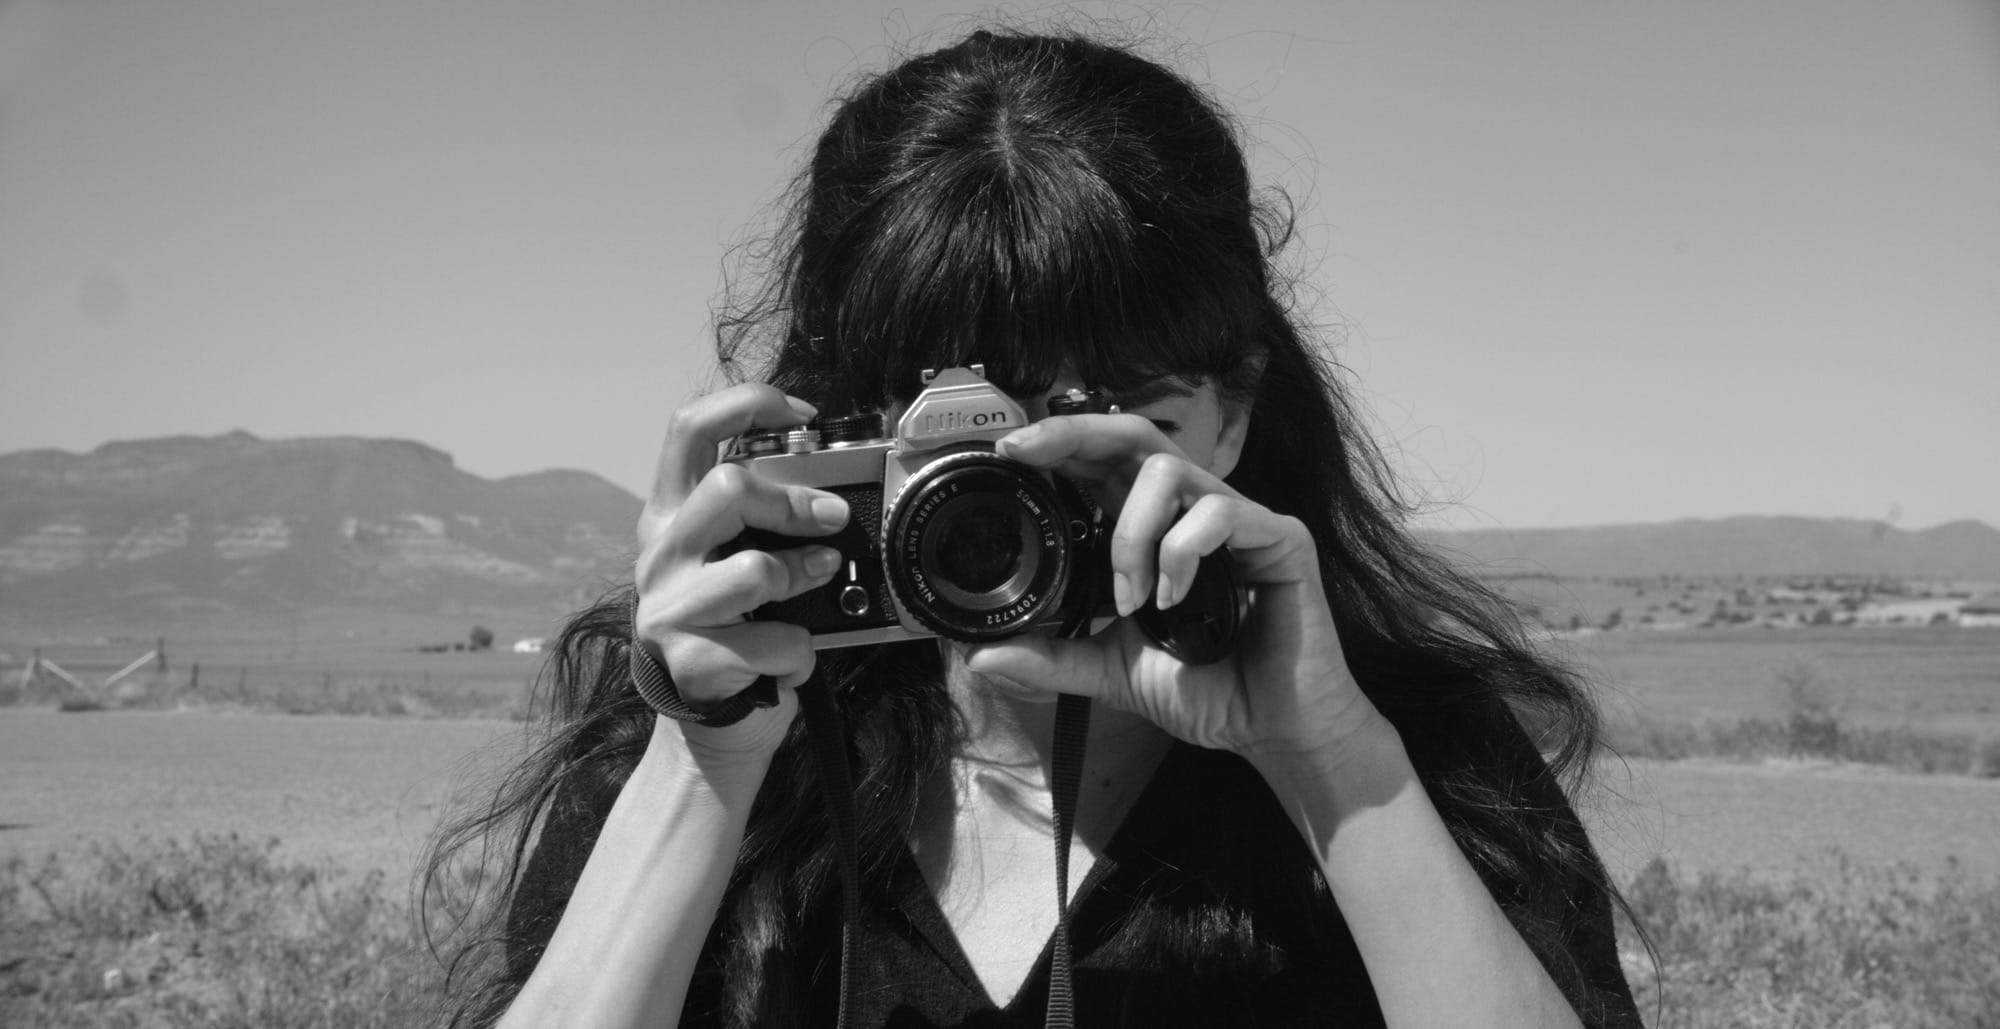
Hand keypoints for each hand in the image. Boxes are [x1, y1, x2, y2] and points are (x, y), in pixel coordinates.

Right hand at [635, 384, 849, 756]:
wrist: (710, 723)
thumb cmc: (736, 626)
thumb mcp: (736, 558)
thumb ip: (763, 519)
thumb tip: (835, 490)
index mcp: (671, 515)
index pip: (688, 430)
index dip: (747, 405)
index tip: (802, 414)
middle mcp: (661, 554)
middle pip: (727, 489)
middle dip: (796, 501)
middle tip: (834, 518)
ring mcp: (668, 608)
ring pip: (754, 569)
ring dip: (803, 576)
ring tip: (816, 583)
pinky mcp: (691, 661)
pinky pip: (774, 640)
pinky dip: (801, 651)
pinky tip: (790, 658)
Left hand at [964, 414, 1383, 759]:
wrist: (1271, 730)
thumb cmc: (1206, 689)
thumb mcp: (1110, 672)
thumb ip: (1050, 658)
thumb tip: (979, 657)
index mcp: (1151, 529)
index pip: (1102, 462)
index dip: (1056, 444)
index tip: (1005, 450)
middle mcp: (1190, 511)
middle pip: (1134, 434)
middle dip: (1074, 433)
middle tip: (1025, 451)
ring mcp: (1236, 518)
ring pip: (1168, 470)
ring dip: (1131, 533)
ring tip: (1131, 599)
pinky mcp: (1279, 536)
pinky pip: (1222, 512)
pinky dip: (1183, 552)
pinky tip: (1176, 600)